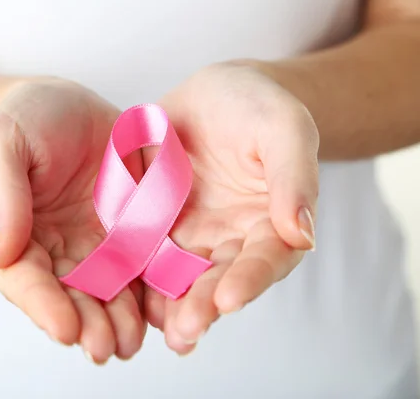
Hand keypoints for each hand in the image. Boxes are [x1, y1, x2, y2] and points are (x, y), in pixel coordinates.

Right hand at [0, 79, 146, 362]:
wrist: (67, 105)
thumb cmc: (26, 118)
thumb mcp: (0, 140)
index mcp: (17, 235)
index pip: (25, 278)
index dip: (42, 306)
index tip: (65, 328)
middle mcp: (57, 248)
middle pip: (70, 294)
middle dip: (87, 324)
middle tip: (105, 347)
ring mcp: (97, 243)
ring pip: (108, 288)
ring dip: (119, 319)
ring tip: (133, 340)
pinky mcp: (131, 231)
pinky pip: (143, 263)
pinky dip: (151, 289)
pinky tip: (163, 310)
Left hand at [144, 63, 318, 353]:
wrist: (214, 96)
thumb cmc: (258, 107)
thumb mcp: (284, 129)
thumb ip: (294, 177)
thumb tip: (302, 234)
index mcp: (270, 224)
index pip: (264, 259)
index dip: (249, 279)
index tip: (229, 299)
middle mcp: (230, 240)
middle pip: (218, 279)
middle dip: (203, 305)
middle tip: (186, 329)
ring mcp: (191, 236)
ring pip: (180, 277)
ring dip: (170, 306)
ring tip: (158, 329)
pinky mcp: (156, 226)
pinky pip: (145, 252)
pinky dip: (136, 276)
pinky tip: (124, 297)